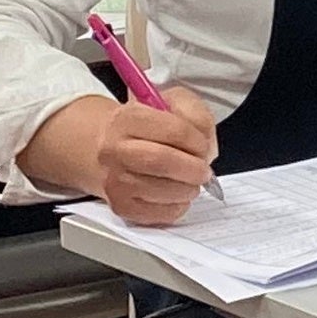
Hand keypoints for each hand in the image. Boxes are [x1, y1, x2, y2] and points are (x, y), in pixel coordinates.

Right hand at [31, 91, 220, 224]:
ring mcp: (115, 180)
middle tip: (204, 171)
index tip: (203, 146)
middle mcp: (115, 149)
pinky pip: (159, 214)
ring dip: (188, 189)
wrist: (110, 148)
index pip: (174, 130)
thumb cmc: (148, 127)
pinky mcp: (121, 206)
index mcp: (128, 118)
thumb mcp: (173, 103)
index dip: (198, 141)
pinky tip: (177, 194)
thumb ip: (196, 116)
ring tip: (190, 181)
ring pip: (163, 191)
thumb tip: (207, 148)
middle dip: (194, 169)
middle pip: (163, 162)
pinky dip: (178, 206)